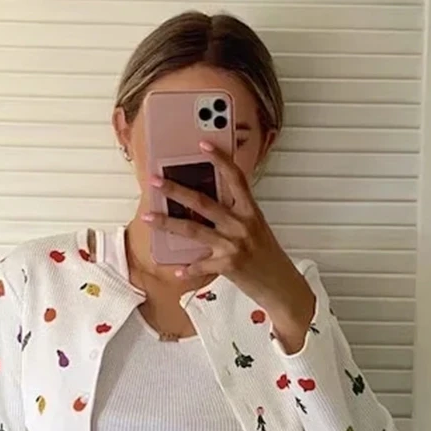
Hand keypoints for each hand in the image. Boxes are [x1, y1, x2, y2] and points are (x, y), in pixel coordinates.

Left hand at [142, 141, 314, 347]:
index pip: (236, 178)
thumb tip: (206, 207)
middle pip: (203, 201)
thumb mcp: (257, 229)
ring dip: (167, 223)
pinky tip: (177, 270)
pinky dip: (187, 268)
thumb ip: (236, 216)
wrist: (281, 286)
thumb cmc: (268, 257)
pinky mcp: (227, 265)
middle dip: (176, 190)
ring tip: (148, 217)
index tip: (203, 145)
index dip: (220, 159)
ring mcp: (233, 245)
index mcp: (250, 211)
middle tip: (155, 181)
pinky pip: (199, 265)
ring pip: (192, 229)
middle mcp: (242, 225)